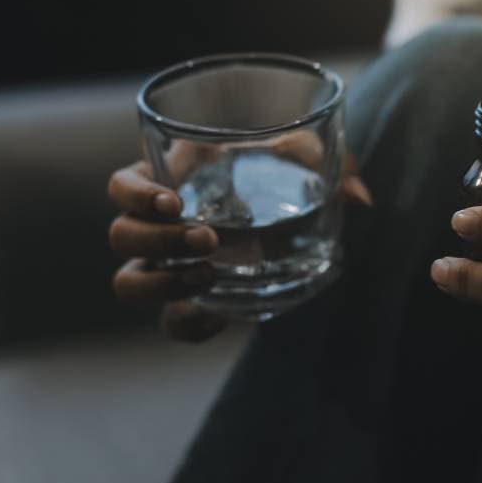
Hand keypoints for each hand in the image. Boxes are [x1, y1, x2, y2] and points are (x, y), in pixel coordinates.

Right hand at [108, 142, 371, 341]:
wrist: (299, 215)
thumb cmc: (289, 172)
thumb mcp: (308, 158)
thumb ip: (332, 165)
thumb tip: (360, 198)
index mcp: (172, 180)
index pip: (122, 186)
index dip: (135, 195)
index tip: (174, 201)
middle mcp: (161, 225)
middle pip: (121, 236)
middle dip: (158, 240)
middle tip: (210, 239)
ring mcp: (171, 266)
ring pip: (129, 283)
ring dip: (162, 282)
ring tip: (210, 276)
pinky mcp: (191, 301)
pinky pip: (171, 323)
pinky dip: (189, 324)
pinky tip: (220, 317)